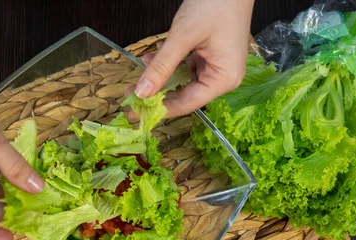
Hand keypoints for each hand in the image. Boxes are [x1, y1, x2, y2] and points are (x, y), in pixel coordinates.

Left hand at [134, 0, 253, 116]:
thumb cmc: (216, 3)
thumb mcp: (182, 37)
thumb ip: (161, 66)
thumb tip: (141, 92)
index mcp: (224, 78)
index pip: (187, 103)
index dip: (160, 109)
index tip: (136, 113)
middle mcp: (223, 77)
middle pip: (184, 94)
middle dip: (157, 92)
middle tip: (131, 94)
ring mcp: (216, 66)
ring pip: (182, 79)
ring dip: (161, 74)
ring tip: (141, 67)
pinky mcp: (209, 55)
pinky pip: (185, 66)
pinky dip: (169, 61)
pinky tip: (154, 54)